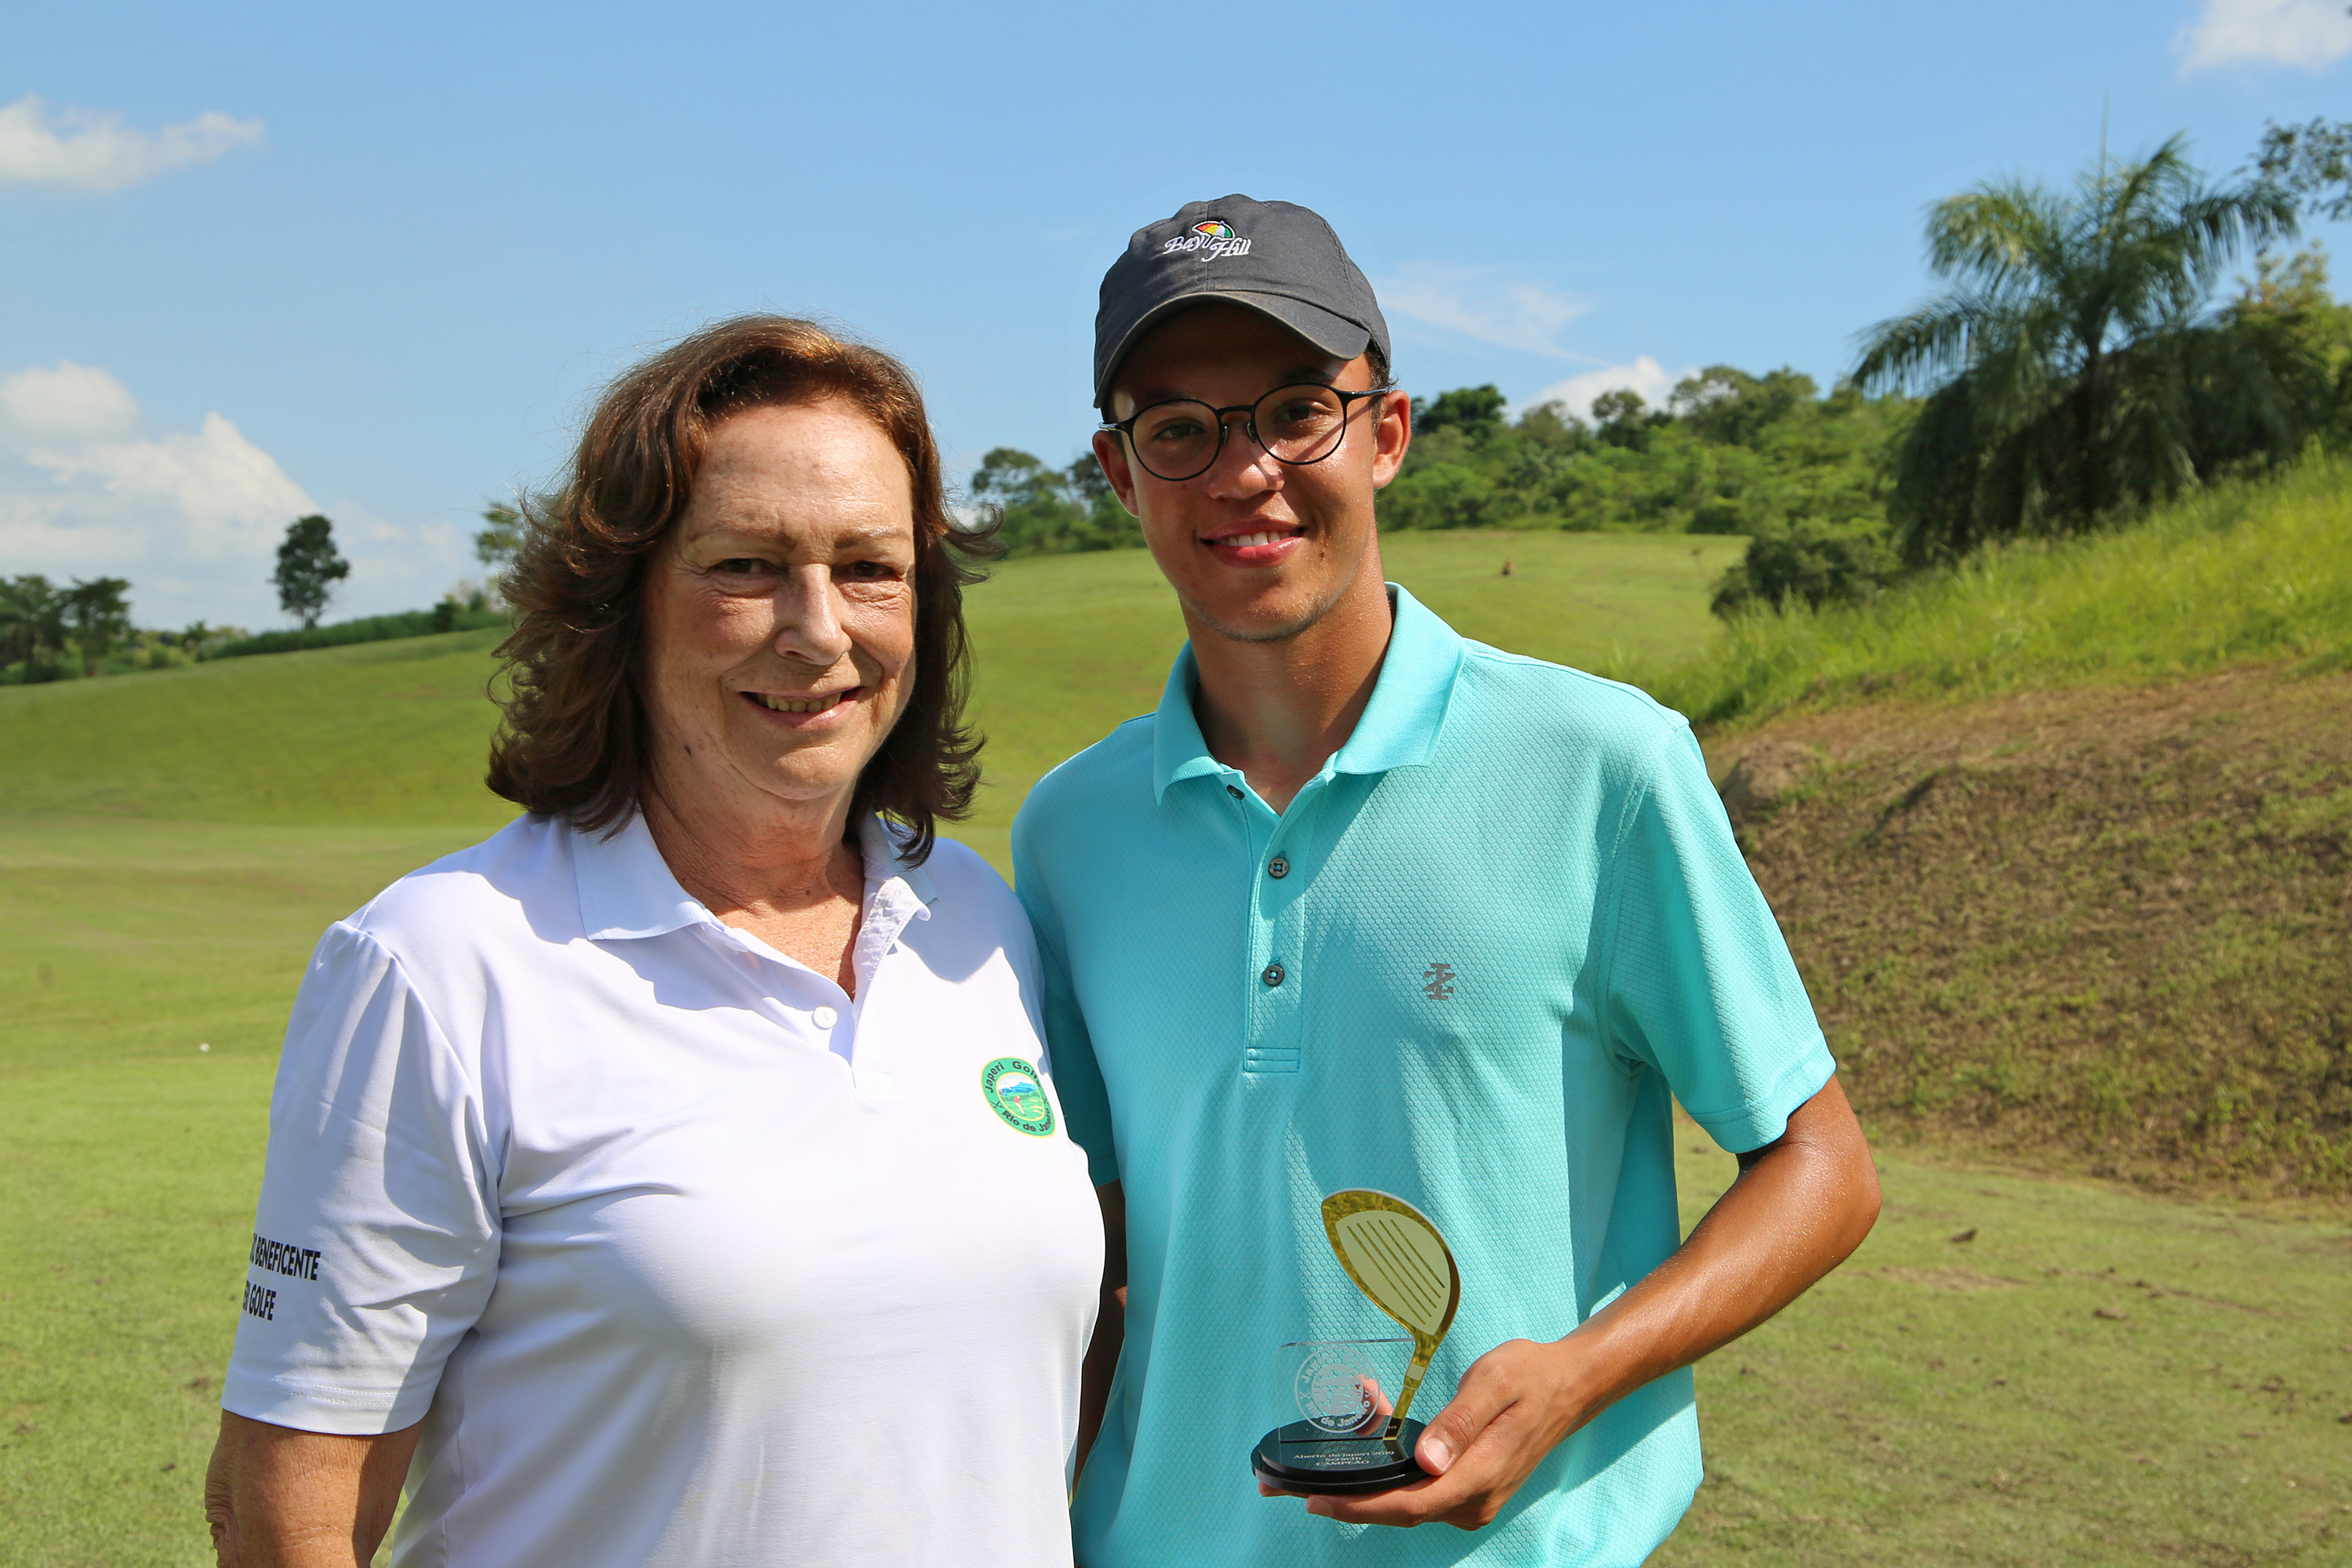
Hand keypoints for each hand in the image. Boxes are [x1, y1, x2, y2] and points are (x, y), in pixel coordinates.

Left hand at [1257, 1337, 1588, 1530]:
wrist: (1567, 1387)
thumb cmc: (1530, 1377)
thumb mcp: (1494, 1384)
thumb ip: (1459, 1422)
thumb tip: (1426, 1461)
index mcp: (1480, 1477)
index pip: (1408, 1506)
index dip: (1359, 1507)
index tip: (1315, 1501)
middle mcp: (1473, 1500)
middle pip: (1398, 1510)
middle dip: (1344, 1498)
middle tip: (1286, 1486)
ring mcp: (1470, 1499)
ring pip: (1404, 1499)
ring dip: (1367, 1473)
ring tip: (1339, 1424)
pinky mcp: (1465, 1489)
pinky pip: (1418, 1487)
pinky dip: (1390, 1465)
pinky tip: (1376, 1421)